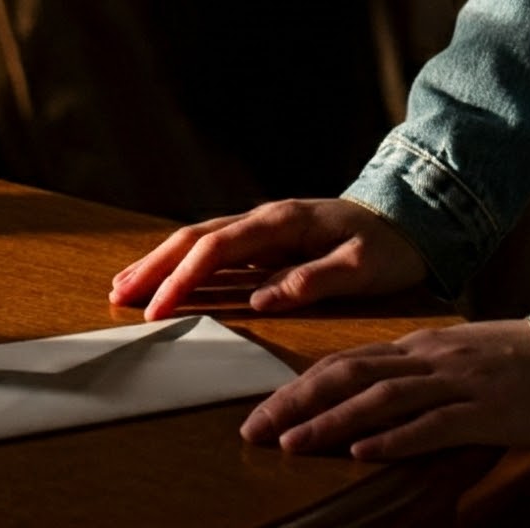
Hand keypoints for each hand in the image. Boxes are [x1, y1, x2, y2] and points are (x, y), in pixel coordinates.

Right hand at [108, 197, 428, 319]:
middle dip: (155, 265)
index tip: (157, 309)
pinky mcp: (268, 242)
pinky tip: (167, 280)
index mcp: (283, 222)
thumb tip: (262, 299)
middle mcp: (266, 219)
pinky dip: (184, 263)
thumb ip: (314, 279)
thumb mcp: (362, 267)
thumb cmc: (389, 246)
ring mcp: (264, 229)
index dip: (183, 278)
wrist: (410, 219)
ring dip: (162, 262)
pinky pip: (216, 250)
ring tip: (125, 286)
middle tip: (118, 295)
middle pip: (196, 237)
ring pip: (200, 240)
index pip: (218, 248)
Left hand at [241, 318, 529, 458]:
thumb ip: (424, 378)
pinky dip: (395, 439)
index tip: (262, 412)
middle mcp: (431, 358)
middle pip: (350, 376)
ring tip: (290, 443)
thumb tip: (381, 404)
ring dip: (331, 423)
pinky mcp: (485, 410)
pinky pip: (432, 425)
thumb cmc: (527, 364)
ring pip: (381, 399)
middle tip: (252, 430)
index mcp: (424, 347)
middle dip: (296, 404)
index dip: (300, 387)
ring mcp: (457, 383)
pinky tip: (364, 453)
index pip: (348, 363)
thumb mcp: (466, 362)